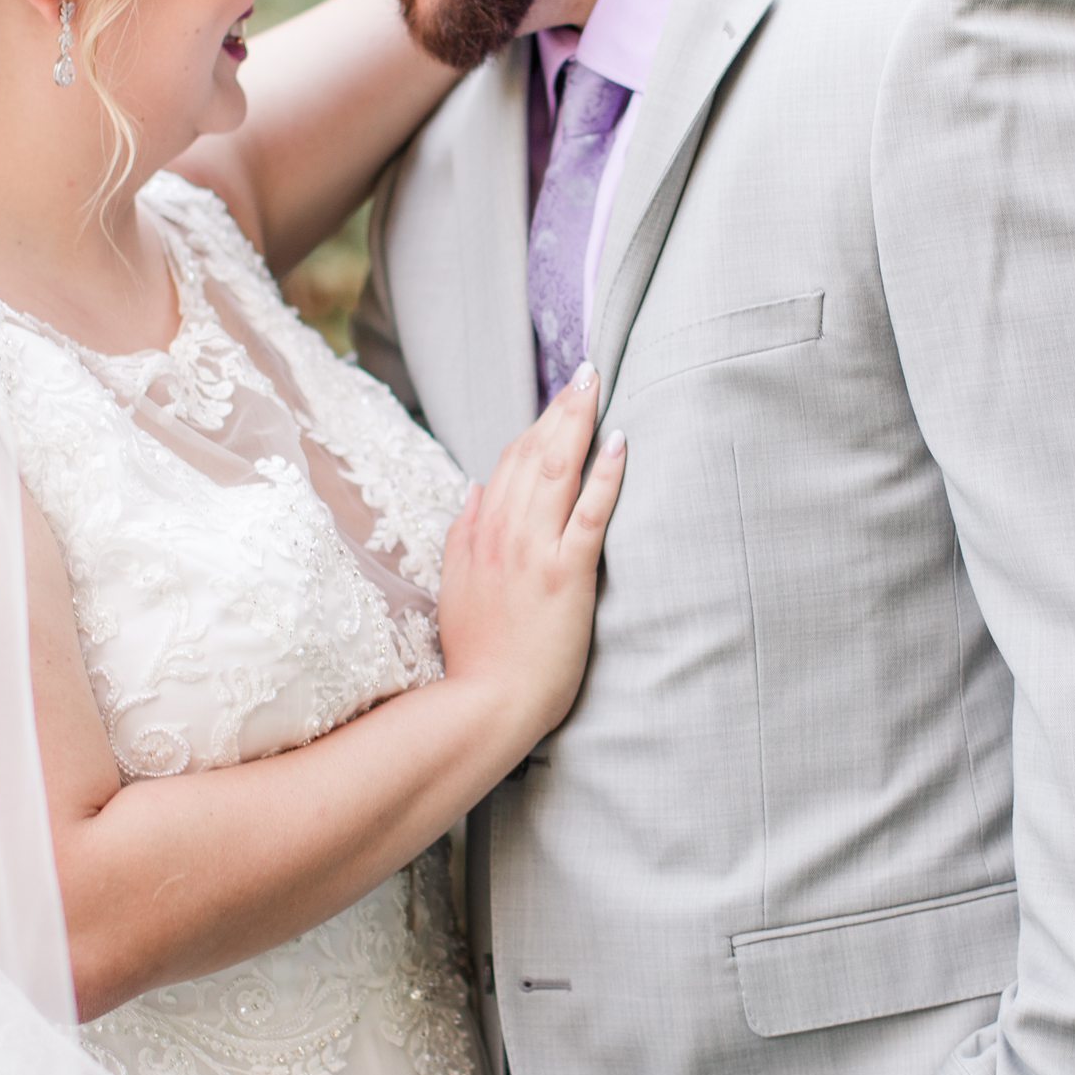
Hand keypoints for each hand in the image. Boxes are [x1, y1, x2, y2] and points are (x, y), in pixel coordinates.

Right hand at [437, 365, 625, 747]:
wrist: (486, 703)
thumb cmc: (477, 652)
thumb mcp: (455, 585)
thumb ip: (464, 534)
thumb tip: (476, 489)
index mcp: (479, 534)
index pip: (508, 464)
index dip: (534, 427)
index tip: (556, 402)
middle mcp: (504, 533)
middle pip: (534, 454)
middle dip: (560, 409)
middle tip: (585, 372)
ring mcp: (535, 551)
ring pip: (557, 470)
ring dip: (578, 422)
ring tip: (596, 385)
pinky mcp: (567, 574)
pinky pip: (589, 513)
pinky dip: (604, 474)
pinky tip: (619, 442)